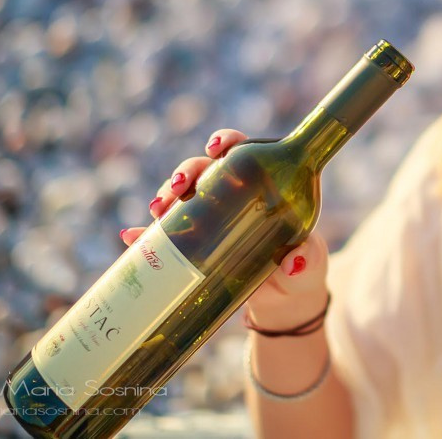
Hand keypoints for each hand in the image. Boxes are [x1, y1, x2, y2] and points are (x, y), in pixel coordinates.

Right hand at [120, 129, 330, 329]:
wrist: (285, 301)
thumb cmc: (303, 267)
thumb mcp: (310, 262)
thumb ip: (308, 259)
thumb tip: (294, 263)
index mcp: (261, 182)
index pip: (240, 150)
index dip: (225, 141)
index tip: (216, 148)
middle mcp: (231, 193)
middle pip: (202, 168)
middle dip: (186, 171)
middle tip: (180, 186)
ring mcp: (208, 219)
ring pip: (179, 196)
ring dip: (164, 197)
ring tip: (158, 211)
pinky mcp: (193, 247)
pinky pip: (163, 235)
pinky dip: (144, 234)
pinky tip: (131, 237)